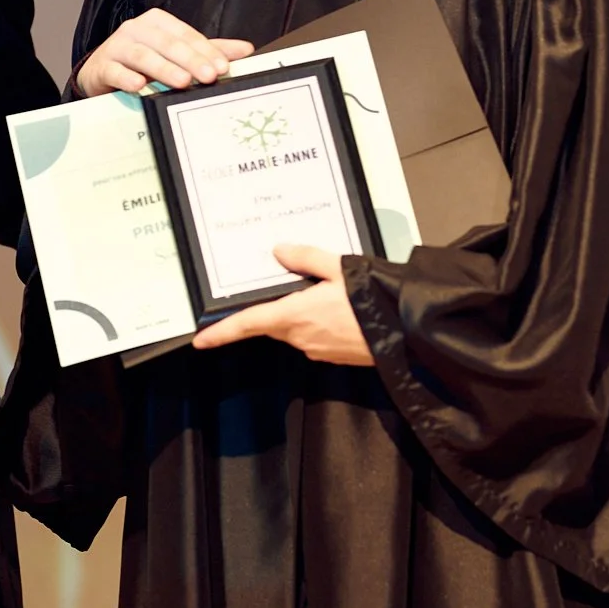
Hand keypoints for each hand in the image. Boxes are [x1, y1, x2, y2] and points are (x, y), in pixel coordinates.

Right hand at [75, 8, 254, 96]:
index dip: (206, 50)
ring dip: (163, 68)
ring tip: (181, 81)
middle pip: (167, 43)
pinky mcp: (101, 66)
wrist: (101, 73)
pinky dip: (126, 78)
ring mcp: (117, 46)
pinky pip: (114, 71)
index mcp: (158, 22)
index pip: (186, 35)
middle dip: (190, 60)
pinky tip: (138, 85)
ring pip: (142, 55)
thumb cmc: (142, 61)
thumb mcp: (176, 53)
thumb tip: (246, 49)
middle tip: (208, 76)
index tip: (222, 67)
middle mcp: (137, 29)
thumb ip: (208, 50)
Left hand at [192, 245, 371, 365]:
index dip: (221, 332)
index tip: (200, 340)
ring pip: (294, 330)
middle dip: (271, 310)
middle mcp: (300, 337)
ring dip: (298, 314)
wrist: (407, 332)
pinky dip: (317, 323)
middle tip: (281, 289)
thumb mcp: (339, 267)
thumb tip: (280, 251)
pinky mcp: (334, 356)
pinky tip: (336, 309)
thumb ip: (305, 258)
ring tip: (320, 294)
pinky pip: (314, 337)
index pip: (247, 324)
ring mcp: (317, 350)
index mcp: (294, 315)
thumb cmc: (373, 299)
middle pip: (272, 324)